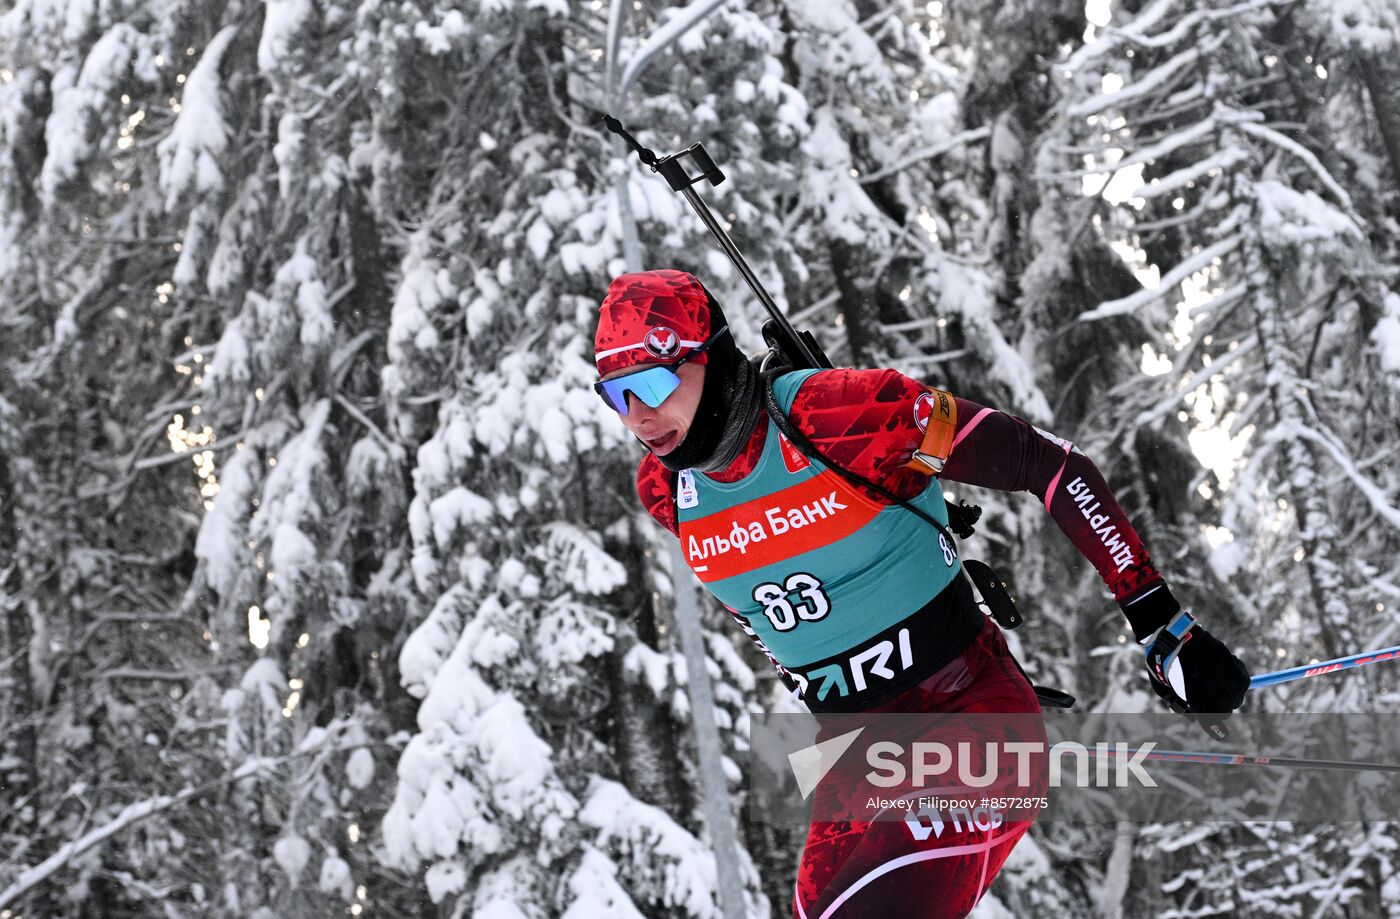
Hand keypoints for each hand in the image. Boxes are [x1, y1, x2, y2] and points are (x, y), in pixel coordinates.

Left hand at [1143, 610, 1249, 739]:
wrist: (1174, 634)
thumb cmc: (1164, 662)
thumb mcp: (1164, 688)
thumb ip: (1180, 707)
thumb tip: (1195, 719)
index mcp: (1198, 698)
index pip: (1215, 724)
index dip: (1213, 727)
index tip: (1216, 731)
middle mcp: (1217, 689)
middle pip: (1227, 711)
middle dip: (1217, 709)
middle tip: (1207, 699)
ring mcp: (1228, 676)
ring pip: (1237, 697)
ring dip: (1228, 696)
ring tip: (1214, 685)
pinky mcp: (1234, 664)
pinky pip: (1243, 682)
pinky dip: (1236, 682)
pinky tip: (1223, 675)